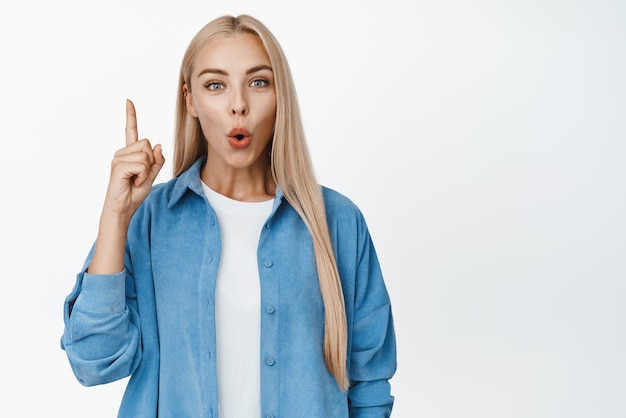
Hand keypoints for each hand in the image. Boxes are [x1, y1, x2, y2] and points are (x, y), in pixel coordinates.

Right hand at [102, 99, 164, 219]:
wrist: (123, 208)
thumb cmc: (134, 193)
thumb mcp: (151, 176)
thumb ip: (156, 161)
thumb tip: (158, 145)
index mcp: (129, 154)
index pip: (131, 131)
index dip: (131, 116)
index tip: (129, 101)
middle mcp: (122, 153)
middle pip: (147, 144)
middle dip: (151, 161)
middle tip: (141, 176)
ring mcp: (118, 158)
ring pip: (146, 154)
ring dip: (146, 171)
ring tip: (135, 180)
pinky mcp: (118, 166)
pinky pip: (141, 165)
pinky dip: (142, 176)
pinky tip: (132, 182)